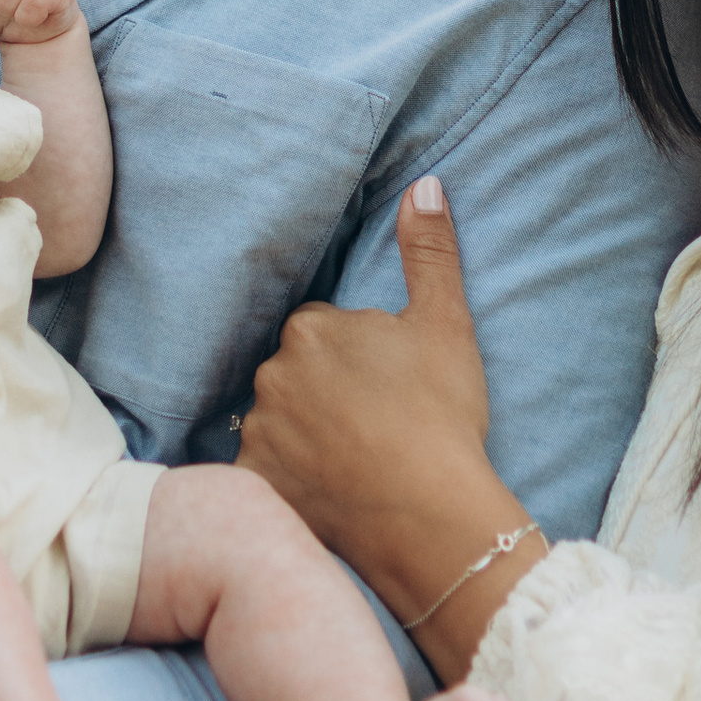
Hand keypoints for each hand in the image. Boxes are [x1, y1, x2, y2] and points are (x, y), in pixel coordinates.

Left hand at [240, 183, 534, 675]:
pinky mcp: (254, 482)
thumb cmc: (442, 415)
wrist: (430, 515)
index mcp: (311, 329)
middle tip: (373, 425)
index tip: (385, 388)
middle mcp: (271, 374)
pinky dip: (284, 478)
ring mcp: (258, 432)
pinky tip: (324, 491)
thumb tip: (424, 184)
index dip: (355, 360)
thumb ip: (429, 251)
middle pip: (293, 375)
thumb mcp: (445, 323)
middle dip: (322, 393)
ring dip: (301, 434)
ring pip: (276, 421)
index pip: (321, 332)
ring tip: (352, 463)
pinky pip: (261, 471)